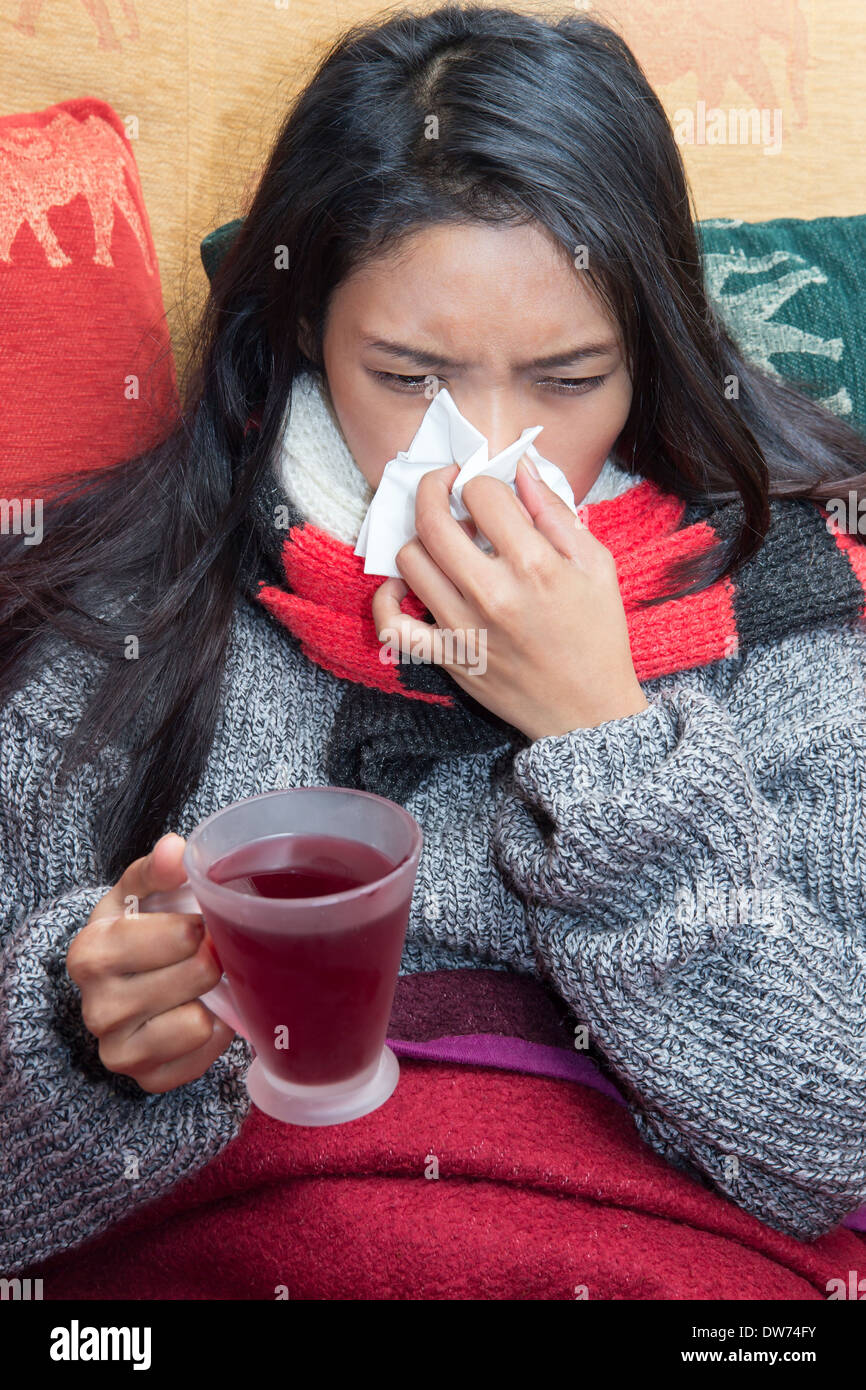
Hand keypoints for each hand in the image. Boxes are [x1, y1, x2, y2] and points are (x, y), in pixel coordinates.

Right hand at [66, 833, 235, 1093]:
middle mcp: (97, 1008)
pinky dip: (214, 1035)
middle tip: (213, 950)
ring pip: (199, 1022)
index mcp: (91, 952)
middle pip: (197, 975)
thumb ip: (157, 868)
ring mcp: (118, 1051)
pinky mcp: (147, 1079)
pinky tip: (202, 1013)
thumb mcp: (137, 892)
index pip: (179, 936)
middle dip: (215, 957)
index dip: (201, 925)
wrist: (117, 986)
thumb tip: (175, 848)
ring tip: (204, 984)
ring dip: (214, 999)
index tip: (200, 921)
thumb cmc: (136, 930)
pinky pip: (203, 1058)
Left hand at [371, 458, 648, 740]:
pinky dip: (386, 600)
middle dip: (434, 488)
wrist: (589, 710)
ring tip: (444, 542)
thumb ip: (555, 512)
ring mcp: (463, 627)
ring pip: (409, 561)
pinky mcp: (447, 657)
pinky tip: (402, 585)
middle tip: (446, 486)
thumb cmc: (597, 634)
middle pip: (433, 520)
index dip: (481, 480)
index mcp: (534, 565)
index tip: (486, 487)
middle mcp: (491, 593)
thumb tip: (520, 469)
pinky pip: (393, 626)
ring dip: (421, 540)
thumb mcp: (596, 565)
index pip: (481, 494)